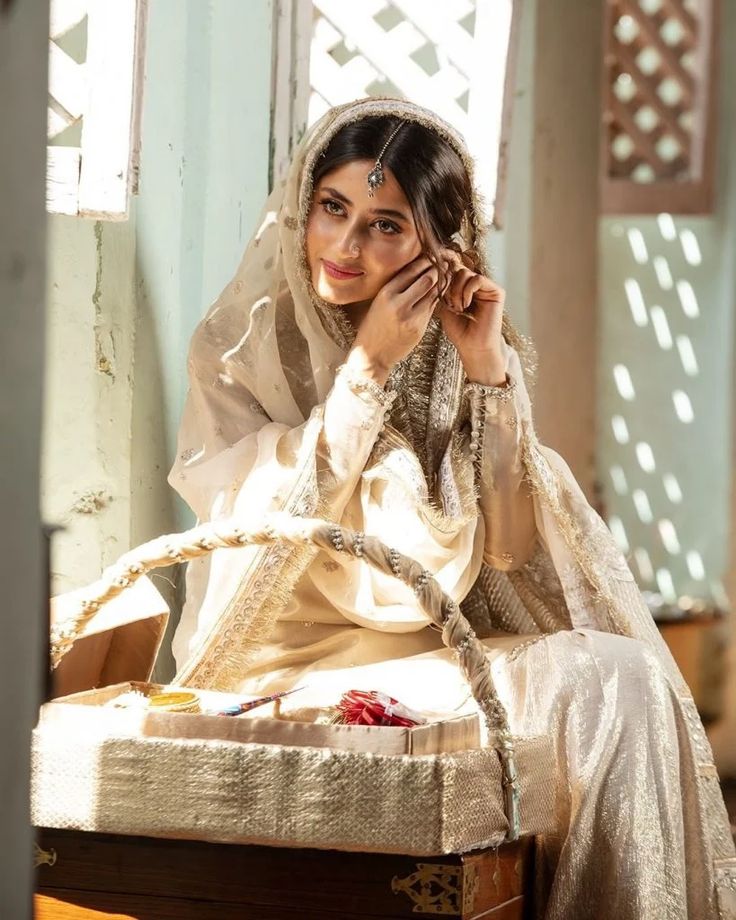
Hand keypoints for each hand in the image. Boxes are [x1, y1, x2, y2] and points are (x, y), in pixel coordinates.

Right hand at [348, 255, 438, 385]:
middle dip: (437, 269)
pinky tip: (441, 292)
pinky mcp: (419, 328)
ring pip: (433, 293)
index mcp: (385, 294)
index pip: (410, 270)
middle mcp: (398, 304)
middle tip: (443, 263)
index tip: (430, 256)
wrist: (372, 355)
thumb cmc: (373, 328)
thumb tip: (414, 270)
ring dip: (441, 282)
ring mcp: (410, 317)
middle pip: (426, 279)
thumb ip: (395, 288)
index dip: (423, 261)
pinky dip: (438, 298)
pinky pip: (432, 308)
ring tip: (446, 274)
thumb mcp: (378, 303)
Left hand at [436, 248, 506, 384]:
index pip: (453, 271)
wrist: (472, 347)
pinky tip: (466, 305)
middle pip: (458, 270)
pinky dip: (467, 291)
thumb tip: (436, 269)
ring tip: (458, 308)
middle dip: (450, 286)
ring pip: (466, 273)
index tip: (436, 283)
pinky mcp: (496, 292)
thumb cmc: (459, 332)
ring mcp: (487, 288)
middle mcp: (476, 286)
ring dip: (457, 291)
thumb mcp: (444, 306)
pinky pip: (477, 279)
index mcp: (464, 288)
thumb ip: (442, 289)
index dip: (443, 275)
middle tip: (450, 305)